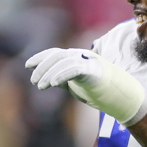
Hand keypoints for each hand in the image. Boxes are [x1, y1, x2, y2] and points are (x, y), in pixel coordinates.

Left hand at [26, 48, 146, 125]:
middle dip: (43, 67)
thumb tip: (44, 80)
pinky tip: (53, 84)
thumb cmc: (96, 89)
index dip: (40, 57)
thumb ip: (61, 79)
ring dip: (49, 74)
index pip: (54, 53)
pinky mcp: (92, 70)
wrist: (119, 94)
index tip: (27, 65)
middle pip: (57, 56)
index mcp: (75, 57)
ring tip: (40, 86)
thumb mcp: (74, 84)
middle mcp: (80, 55)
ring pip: (63, 62)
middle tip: (34, 81)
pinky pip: (73, 69)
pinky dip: (61, 75)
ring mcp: (87, 61)